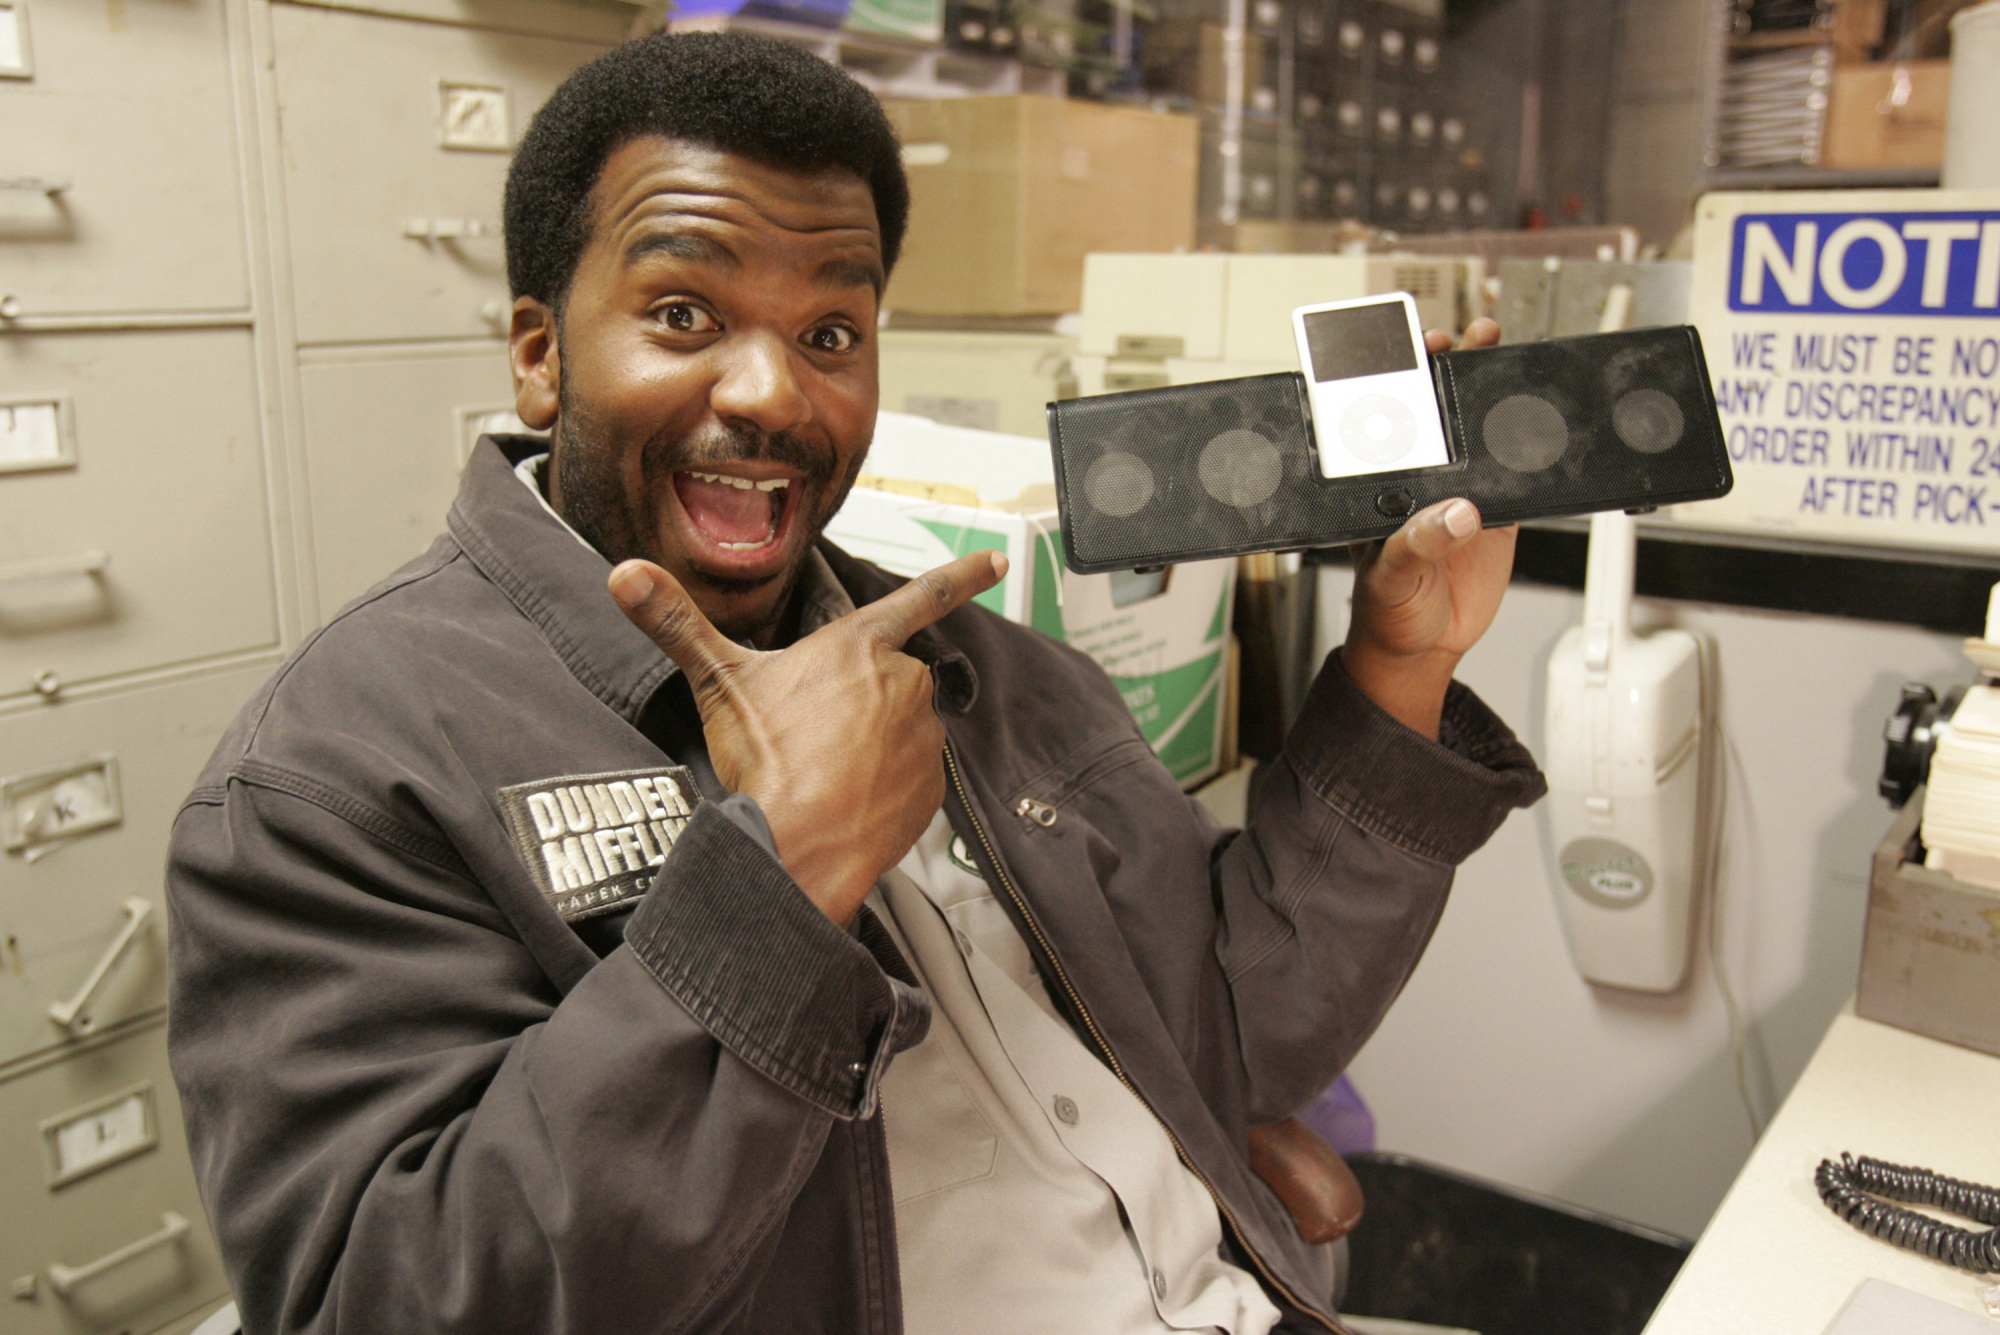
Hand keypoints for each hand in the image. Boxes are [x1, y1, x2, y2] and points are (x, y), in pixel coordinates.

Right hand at [609, 551, 1006, 926]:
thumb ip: (674, 624)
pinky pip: (911, 776)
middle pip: (889, 678)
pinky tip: (847, 800)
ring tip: (823, 771)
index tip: (997, 560)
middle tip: (810, 736)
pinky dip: (885, 785)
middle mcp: (904, 683)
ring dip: (872, 743)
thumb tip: (623, 574)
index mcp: (860, 646)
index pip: (920, 597)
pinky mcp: (933, 788)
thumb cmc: (766, 760)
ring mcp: (924, 737)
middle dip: (858, 701)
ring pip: (901, 728)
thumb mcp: (717, 683)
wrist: (799, 847)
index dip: (962, 576)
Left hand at [1341, 317, 1516, 738]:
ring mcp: (1458, 496)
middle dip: (1451, 372)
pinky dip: (1530, 452)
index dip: (1401, 385)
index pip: (1388, 427)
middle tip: (1470, 340)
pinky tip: (1538, 422)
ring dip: (1490, 399)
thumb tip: (1457, 514)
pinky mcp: (1494, 516)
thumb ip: (1420, 544)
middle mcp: (1418, 485)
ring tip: (1501, 355)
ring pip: (1476, 438)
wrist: (1422, 650)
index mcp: (1381, 492)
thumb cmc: (1386, 613)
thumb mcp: (1392, 577)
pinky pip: (1516, 478)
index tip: (1419, 357)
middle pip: (1436, 418)